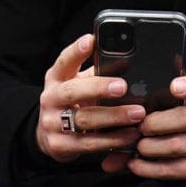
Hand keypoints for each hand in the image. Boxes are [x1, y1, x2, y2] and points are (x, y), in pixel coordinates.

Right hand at [36, 34, 144, 165]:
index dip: (76, 51)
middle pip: (72, 92)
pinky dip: (112, 140)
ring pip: (84, 120)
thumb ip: (97, 74)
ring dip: (113, 117)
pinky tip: (130, 135)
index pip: (64, 61)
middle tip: (123, 87)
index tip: (91, 40)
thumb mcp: (79, 84)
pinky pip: (89, 143)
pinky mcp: (59, 145)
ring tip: (137, 114)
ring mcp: (52, 123)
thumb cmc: (71, 104)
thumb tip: (127, 62)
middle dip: (99, 88)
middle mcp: (50, 99)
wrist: (48, 135)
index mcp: (56, 79)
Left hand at [125, 76, 185, 186]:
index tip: (175, 86)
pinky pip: (173, 169)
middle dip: (158, 123)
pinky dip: (149, 168)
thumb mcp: (172, 114)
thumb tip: (116, 127)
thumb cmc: (185, 129)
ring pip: (177, 145)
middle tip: (141, 127)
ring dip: (150, 147)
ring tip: (137, 147)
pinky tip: (135, 165)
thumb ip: (148, 114)